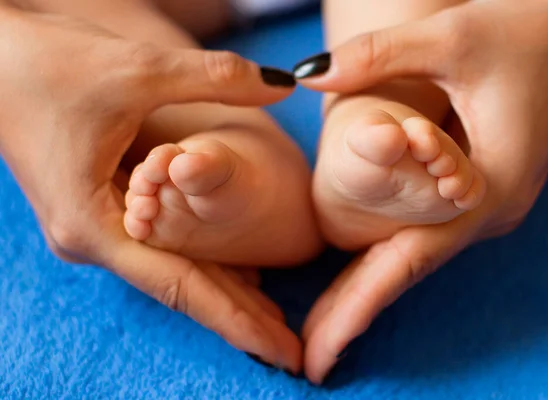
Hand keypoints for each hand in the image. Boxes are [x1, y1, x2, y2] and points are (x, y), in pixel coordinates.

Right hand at [0, 8, 301, 371]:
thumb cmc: (46, 65)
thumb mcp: (138, 71)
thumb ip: (214, 78)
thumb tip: (283, 84)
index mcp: (94, 225)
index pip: (180, 286)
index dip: (237, 321)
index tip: (284, 354)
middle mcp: (93, 239)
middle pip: (179, 287)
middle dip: (238, 318)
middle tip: (292, 351)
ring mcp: (94, 228)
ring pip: (171, 269)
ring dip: (223, 291)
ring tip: (273, 319)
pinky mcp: (99, 211)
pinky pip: (160, 248)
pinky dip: (201, 263)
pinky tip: (236, 274)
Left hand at [293, 0, 547, 382]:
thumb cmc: (528, 25)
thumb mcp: (450, 36)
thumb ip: (376, 58)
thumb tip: (305, 77)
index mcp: (488, 185)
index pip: (409, 262)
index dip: (357, 309)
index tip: (319, 356)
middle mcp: (491, 208)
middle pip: (409, 271)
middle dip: (356, 314)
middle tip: (309, 359)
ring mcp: (489, 203)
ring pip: (418, 256)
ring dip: (370, 291)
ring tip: (321, 328)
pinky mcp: (483, 189)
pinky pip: (428, 234)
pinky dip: (389, 258)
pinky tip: (358, 275)